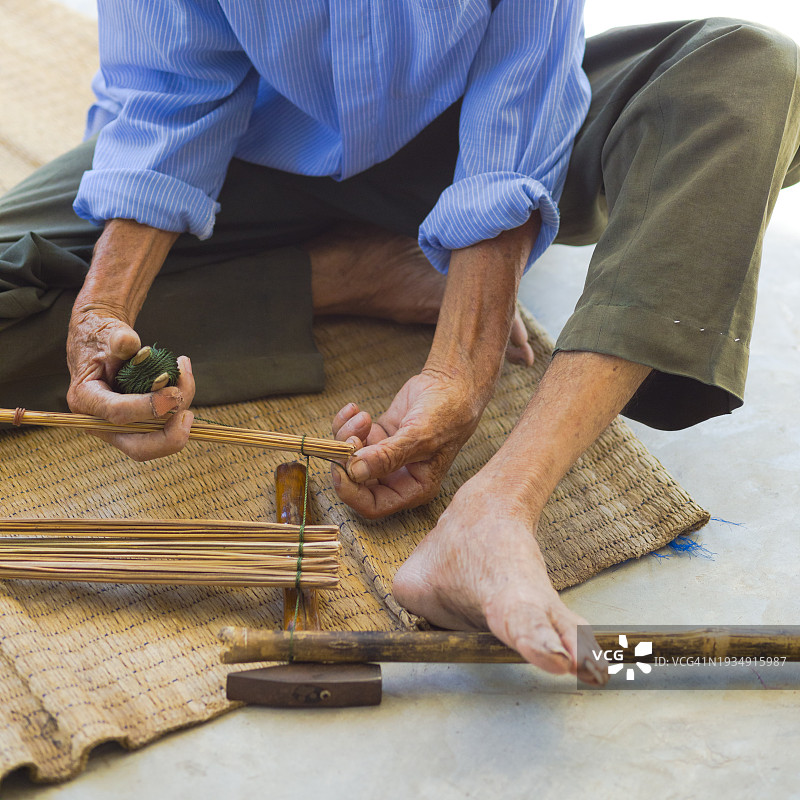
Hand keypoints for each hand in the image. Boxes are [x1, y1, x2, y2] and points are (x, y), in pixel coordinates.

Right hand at [66, 304, 194, 460]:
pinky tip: (184, 377)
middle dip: (170, 435)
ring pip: (157, 437)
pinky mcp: (138, 424)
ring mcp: (120, 427)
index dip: (148, 407)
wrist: (101, 342)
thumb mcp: (106, 332)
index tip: (174, 392)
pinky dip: (179, 407)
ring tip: (185, 371)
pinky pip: (164, 426)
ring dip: (180, 410)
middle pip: (139, 448)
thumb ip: (117, 339)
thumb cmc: (102, 337)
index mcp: (85, 400)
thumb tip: (128, 342)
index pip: (118, 413)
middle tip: (189, 414)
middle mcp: (101, 421)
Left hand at [330, 367, 486, 517]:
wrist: (452, 385)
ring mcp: (385, 456)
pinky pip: (350, 436)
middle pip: (356, 481)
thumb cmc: (447, 414)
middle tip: (351, 438)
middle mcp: (397, 476)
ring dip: (347, 436)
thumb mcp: (420, 437)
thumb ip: (388, 457)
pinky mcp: (378, 436)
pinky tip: (354, 409)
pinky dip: (345, 423)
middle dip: (347, 459)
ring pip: (349, 456)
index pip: (373, 504)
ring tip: (362, 417)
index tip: (341, 468)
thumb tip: (355, 471)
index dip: (352, 492)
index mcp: (413, 487)